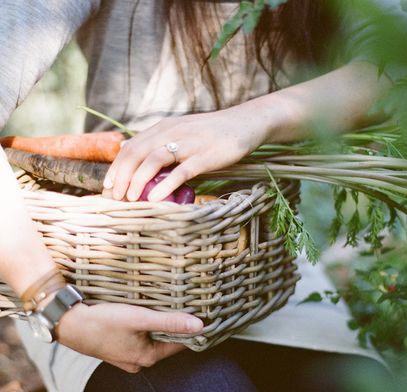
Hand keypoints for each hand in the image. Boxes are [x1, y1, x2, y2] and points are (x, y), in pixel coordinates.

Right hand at [56, 302, 202, 372]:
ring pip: (151, 341)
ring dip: (156, 327)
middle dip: (173, 327)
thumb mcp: (140, 318)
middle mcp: (138, 362)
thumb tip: (200, 326)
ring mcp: (126, 358)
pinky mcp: (116, 350)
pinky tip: (140, 316)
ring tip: (162, 309)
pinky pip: (137, 340)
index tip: (200, 314)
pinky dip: (142, 329)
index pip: (180, 344)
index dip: (191, 329)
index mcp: (148, 358)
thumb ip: (170, 322)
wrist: (68, 325)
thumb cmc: (103, 322)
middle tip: (182, 307)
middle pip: (165, 343)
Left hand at [103, 102, 270, 202]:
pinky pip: (181, 171)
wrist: (244, 124)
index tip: (107, 186)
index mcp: (163, 128)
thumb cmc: (212, 134)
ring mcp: (188, 144)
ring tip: (129, 199)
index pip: (131, 147)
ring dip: (137, 180)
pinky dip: (165, 184)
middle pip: (137, 153)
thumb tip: (137, 160)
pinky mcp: (204, 156)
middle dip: (122, 176)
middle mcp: (171, 132)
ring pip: (153, 160)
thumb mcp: (182, 134)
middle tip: (114, 197)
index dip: (116, 167)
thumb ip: (161, 145)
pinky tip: (155, 198)